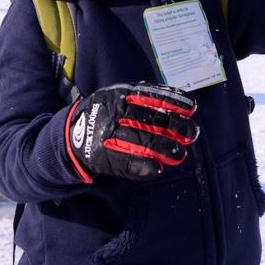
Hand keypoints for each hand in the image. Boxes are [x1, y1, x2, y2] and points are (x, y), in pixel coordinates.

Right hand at [65, 82, 198, 183]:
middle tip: (192, 134)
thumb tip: (181, 103)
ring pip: (140, 140)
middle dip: (173, 127)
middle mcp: (115, 112)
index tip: (192, 109)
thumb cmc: (106, 111)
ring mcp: (108, 133)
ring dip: (162, 148)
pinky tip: (158, 169)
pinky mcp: (102, 155)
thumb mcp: (120, 95)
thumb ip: (146, 97)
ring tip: (179, 154)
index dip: (173, 102)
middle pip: (149, 119)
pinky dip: (142, 166)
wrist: (72, 132)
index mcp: (120, 94)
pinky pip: (125, 161)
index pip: (151, 96)